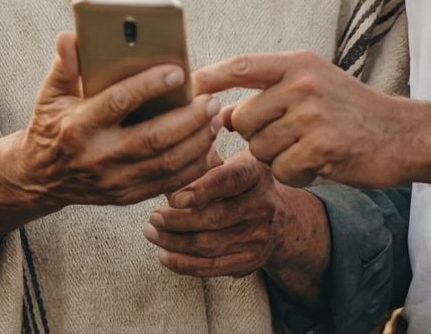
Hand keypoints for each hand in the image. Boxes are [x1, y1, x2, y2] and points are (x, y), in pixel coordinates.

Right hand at [12, 31, 221, 207]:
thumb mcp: (50, 93)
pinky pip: (167, 183)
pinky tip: (207, 146)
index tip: (177, 70)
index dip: (149, 85)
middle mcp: (97, 155)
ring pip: (166, 163)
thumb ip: (65, 65)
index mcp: (78, 125)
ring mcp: (113, 180)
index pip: (119, 101)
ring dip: (197, 141)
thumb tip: (69, 37)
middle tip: (210, 100)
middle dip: (188, 118)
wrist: (42, 177)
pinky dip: (192, 166)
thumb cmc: (52, 126)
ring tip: (215, 119)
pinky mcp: (126, 196)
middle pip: (153, 137)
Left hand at [145, 149, 294, 278]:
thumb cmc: (240, 183)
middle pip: (216, 217)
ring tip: (151, 232)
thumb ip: (204, 164)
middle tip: (152, 217)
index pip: (229, 180)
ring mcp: (260, 236)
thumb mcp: (231, 163)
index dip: (201, 189)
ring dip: (173, 241)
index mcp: (256, 173)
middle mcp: (264, 205)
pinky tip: (164, 254)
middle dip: (177, 220)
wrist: (279, 219)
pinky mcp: (251, 260)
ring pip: (209, 245)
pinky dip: (183, 263)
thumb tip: (166, 175)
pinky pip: (212, 267)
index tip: (173, 197)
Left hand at [195, 51, 419, 188]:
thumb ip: (269, 95)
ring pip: (259, 148)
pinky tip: (320, 165)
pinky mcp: (322, 147)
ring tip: (309, 149)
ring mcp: (312, 115)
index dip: (208, 78)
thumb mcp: (313, 87)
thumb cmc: (353, 113)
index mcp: (298, 63)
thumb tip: (218, 114)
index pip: (240, 66)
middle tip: (287, 138)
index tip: (185, 89)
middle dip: (254, 136)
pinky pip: (282, 170)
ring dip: (277, 158)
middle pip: (241, 119)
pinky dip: (296, 174)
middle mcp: (303, 83)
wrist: (405, 136)